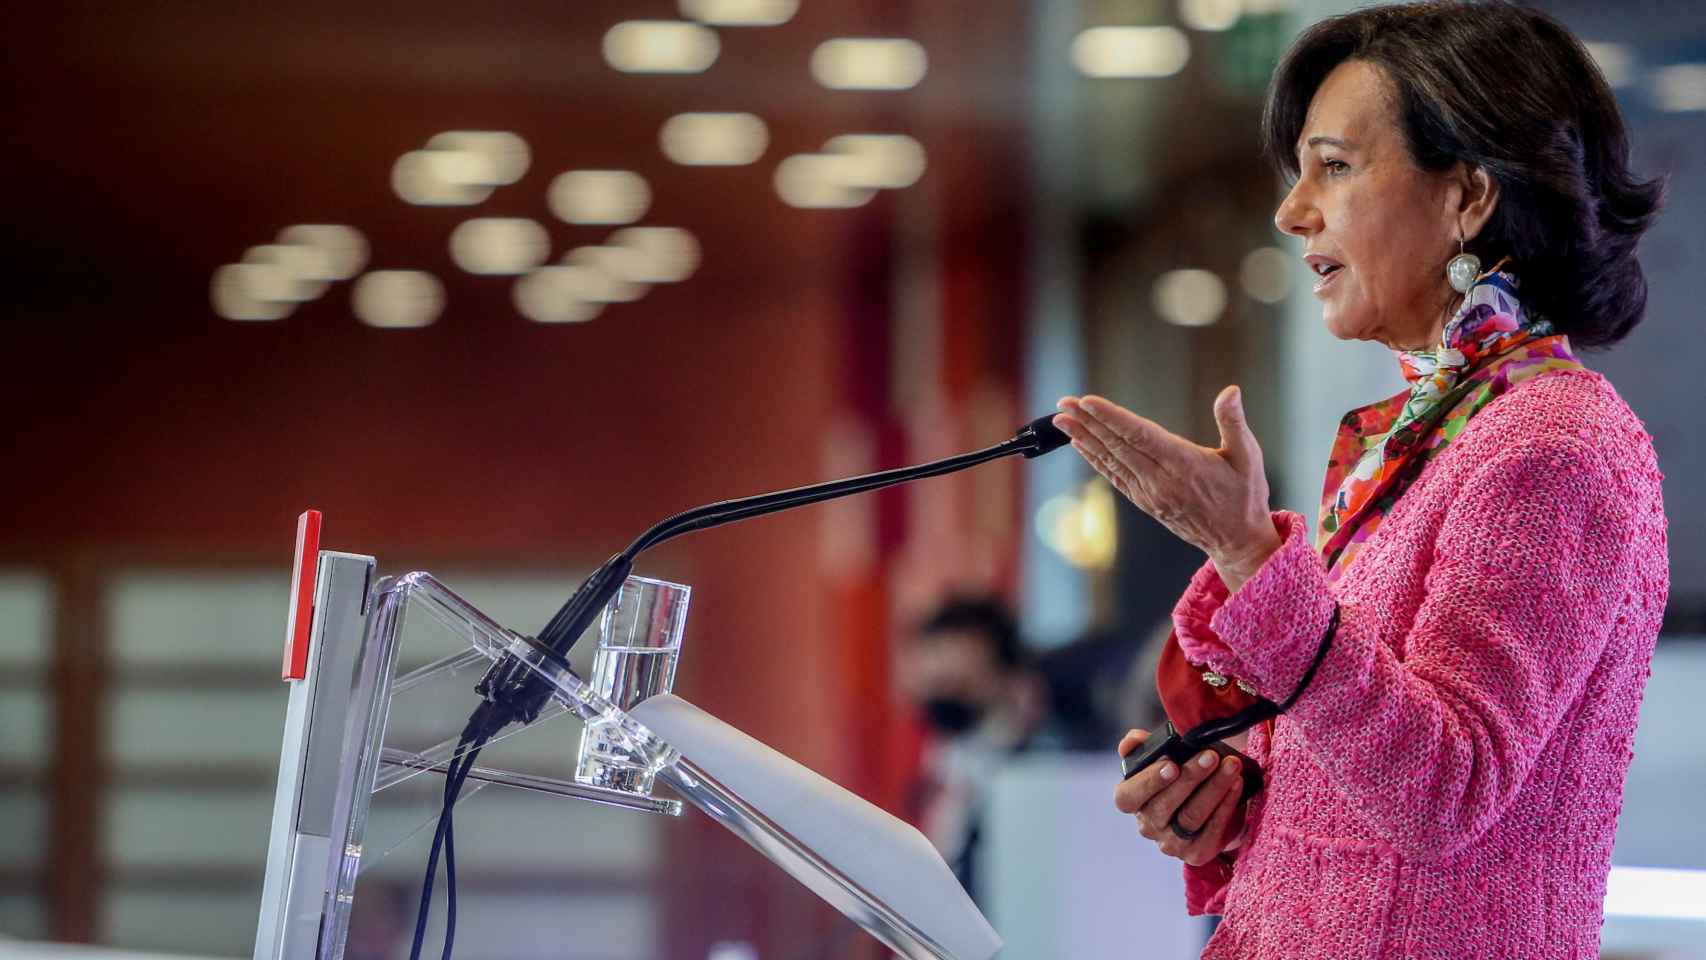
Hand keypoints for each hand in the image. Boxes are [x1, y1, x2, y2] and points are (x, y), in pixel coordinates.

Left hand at [1053, 387, 1280, 592]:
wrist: (1237, 541)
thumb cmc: (1245, 496)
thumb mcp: (1249, 456)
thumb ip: (1234, 422)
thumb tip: (1230, 391)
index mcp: (1185, 465)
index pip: (1140, 435)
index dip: (1111, 418)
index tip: (1087, 402)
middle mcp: (1161, 480)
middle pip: (1117, 446)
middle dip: (1088, 422)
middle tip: (1063, 404)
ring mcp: (1150, 494)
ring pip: (1111, 461)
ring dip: (1084, 438)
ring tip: (1062, 420)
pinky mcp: (1146, 502)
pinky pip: (1115, 477)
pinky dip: (1095, 460)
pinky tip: (1080, 445)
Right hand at [1114, 728, 1247, 866]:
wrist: (1208, 803)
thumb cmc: (1178, 775)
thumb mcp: (1159, 758)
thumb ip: (1142, 746)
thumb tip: (1130, 743)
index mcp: (1131, 801)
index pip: (1127, 796)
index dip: (1148, 782)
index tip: (1172, 764)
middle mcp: (1147, 826)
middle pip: (1166, 804)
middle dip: (1191, 777)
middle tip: (1211, 756)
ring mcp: (1171, 843)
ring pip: (1192, 816)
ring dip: (1215, 788)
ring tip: (1231, 766)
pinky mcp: (1196, 853)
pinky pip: (1213, 829)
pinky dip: (1227, 804)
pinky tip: (1237, 784)